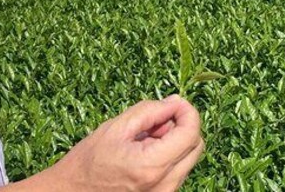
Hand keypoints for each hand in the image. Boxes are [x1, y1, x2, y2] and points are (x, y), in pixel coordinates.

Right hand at [32, 95, 203, 190]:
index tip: (174, 101)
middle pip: (196, 145)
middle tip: (156, 119)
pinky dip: (169, 154)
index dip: (187, 110)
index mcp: (152, 166)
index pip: (190, 132)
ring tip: (145, 138)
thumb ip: (150, 111)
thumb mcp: (116, 127)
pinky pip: (178, 169)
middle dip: (182, 125)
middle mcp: (165, 185)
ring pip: (188, 157)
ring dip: (175, 140)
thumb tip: (175, 102)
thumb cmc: (88, 162)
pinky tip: (145, 151)